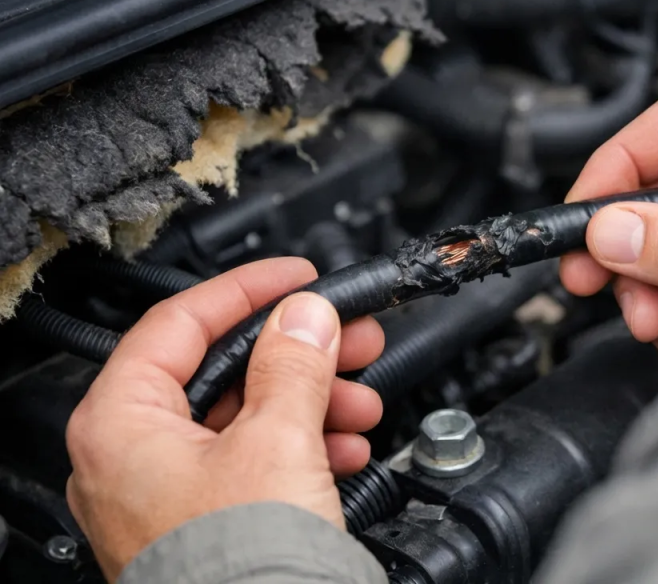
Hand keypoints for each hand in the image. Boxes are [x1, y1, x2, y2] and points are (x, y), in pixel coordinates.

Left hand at [65, 258, 384, 581]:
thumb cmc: (240, 570)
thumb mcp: (277, 442)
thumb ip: (292, 363)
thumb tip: (305, 315)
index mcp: (121, 425)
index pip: (181, 323)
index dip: (247, 290)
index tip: (297, 277)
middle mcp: (134, 457)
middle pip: (223, 371)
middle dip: (299, 352)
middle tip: (351, 334)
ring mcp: (171, 494)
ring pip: (247, 417)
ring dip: (313, 400)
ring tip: (362, 401)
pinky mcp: (209, 522)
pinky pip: (257, 461)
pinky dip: (305, 445)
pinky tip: (345, 446)